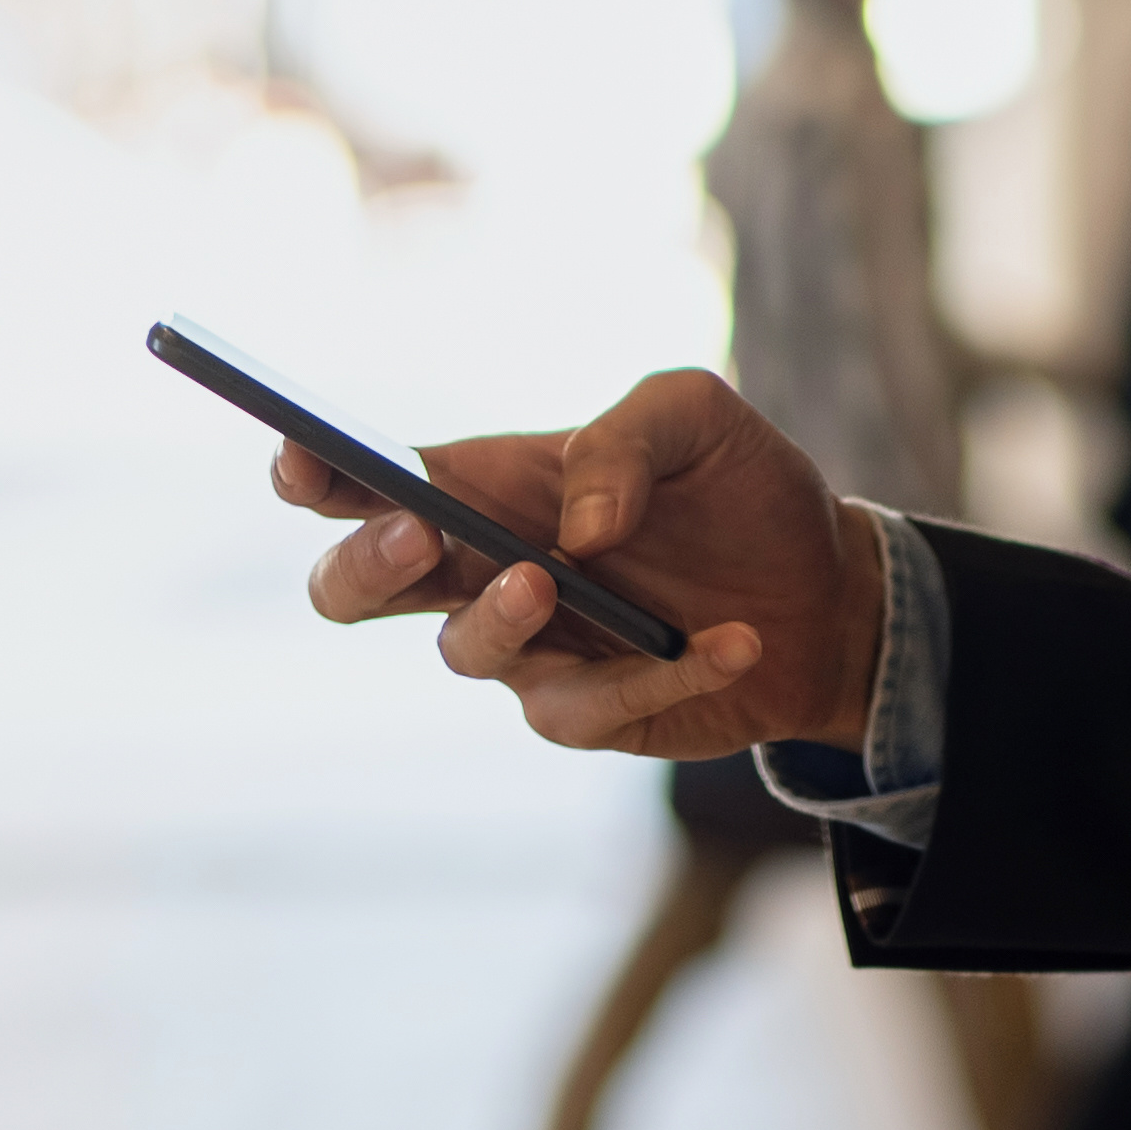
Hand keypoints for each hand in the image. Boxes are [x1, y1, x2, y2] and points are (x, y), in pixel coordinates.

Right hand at [282, 369, 888, 762]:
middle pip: (354, 588)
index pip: (365, 480)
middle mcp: (481, 569)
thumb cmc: (738, 488)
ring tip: (557, 578)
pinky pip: (580, 710)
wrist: (828, 592)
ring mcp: (527, 649)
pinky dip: (657, 676)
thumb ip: (626, 438)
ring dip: (499, 617)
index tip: (302, 457)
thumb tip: (575, 527)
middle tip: (421, 534)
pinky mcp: (585, 712)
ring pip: (457, 653)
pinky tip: (731, 642)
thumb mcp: (697, 417)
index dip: (314, 472)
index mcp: (482, 484)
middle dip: (364, 564)